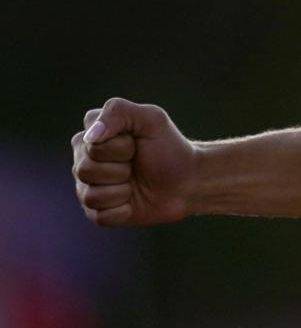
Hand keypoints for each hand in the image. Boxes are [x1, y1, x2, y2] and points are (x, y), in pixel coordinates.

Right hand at [71, 97, 198, 226]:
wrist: (188, 182)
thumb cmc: (169, 148)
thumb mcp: (151, 118)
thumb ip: (118, 111)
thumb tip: (91, 135)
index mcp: (93, 133)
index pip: (90, 144)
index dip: (120, 146)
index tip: (136, 142)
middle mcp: (84, 159)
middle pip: (85, 170)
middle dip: (121, 168)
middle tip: (137, 164)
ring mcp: (88, 186)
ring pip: (91, 195)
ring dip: (122, 190)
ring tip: (135, 182)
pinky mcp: (97, 212)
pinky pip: (100, 216)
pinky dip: (123, 210)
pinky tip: (133, 201)